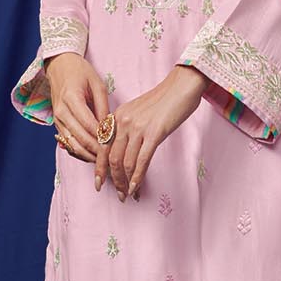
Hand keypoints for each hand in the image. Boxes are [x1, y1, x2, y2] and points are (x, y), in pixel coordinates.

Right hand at [47, 52, 108, 161]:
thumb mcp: (97, 85)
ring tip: (105, 162)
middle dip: (98, 152)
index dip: (103, 138)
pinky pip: (68, 143)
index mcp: (72, 99)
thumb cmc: (81, 73)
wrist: (60, 67)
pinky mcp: (57, 125)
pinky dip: (81, 152)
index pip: (89, 125)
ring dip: (89, 156)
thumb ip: (103, 107)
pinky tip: (94, 156)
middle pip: (81, 139)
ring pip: (73, 145)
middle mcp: (61, 112)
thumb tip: (110, 129)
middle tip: (114, 160)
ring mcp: (57, 120)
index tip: (117, 147)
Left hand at [96, 64, 208, 200]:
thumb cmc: (163, 100)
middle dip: (114, 180)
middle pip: (112, 158)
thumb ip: (127, 129)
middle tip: (119, 195)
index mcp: (116, 117)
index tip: (99, 183)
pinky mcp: (155, 133)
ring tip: (129, 194)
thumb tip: (124, 152)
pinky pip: (142, 160)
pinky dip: (138, 177)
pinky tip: (138, 188)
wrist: (182, 86)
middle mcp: (123, 122)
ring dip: (126, 182)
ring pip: (126, 162)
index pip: (102, 147)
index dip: (99, 168)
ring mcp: (138, 127)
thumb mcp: (137, 112)